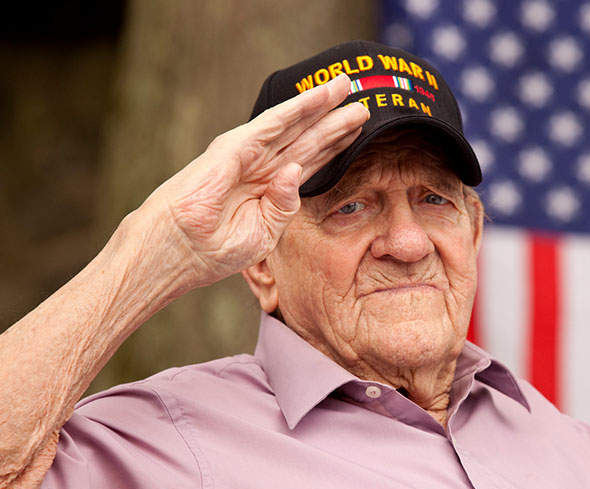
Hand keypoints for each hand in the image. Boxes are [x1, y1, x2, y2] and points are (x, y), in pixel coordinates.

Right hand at [135, 74, 367, 290]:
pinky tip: (318, 97)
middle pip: (307, 138)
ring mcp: (247, 155)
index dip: (334, 145)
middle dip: (335, 121)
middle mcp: (261, 167)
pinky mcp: (233, 148)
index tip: (360, 132)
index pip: (309, 161)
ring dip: (320, 105)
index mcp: (269, 190)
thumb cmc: (213, 250)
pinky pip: (271, 124)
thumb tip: (297, 171)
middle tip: (364, 103)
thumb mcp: (263, 234)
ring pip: (293, 124)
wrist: (176, 252)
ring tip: (346, 86)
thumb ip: (284, 206)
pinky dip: (295, 108)